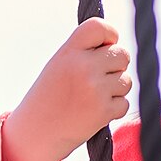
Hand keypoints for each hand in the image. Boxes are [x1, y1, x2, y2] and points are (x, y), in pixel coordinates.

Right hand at [2, 20, 131, 160]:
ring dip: (115, 89)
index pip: (99, 27)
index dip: (109, 35)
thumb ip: (84, 52)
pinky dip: (114, 108)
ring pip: (126, 80)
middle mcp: (83, 67)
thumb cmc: (48, 97)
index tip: (106, 45)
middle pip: (122, 54)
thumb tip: (117, 46)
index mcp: (68, 52)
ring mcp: (94, 89)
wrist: (35, 134)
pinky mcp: (103, 111)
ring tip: (92, 97)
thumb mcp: (58, 65)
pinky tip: (94, 112)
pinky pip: (124, 102)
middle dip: (116, 65)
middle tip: (99, 77)